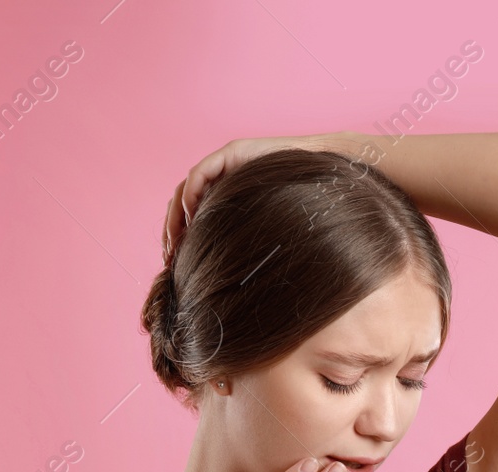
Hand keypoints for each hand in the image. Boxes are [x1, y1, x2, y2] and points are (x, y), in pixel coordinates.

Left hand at [161, 133, 356, 262]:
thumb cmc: (303, 208)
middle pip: (180, 204)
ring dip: (175, 217)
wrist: (327, 176)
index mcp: (224, 199)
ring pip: (184, 190)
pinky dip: (191, 194)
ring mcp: (224, 166)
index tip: (174, 266)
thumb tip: (229, 290)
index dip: (178, 240)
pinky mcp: (232, 154)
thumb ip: (244, 247)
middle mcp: (220, 181)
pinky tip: (193, 217)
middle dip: (172, 232)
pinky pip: (200, 174)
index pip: (189, 217)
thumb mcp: (266, 232)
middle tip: (170, 259)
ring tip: (176, 242)